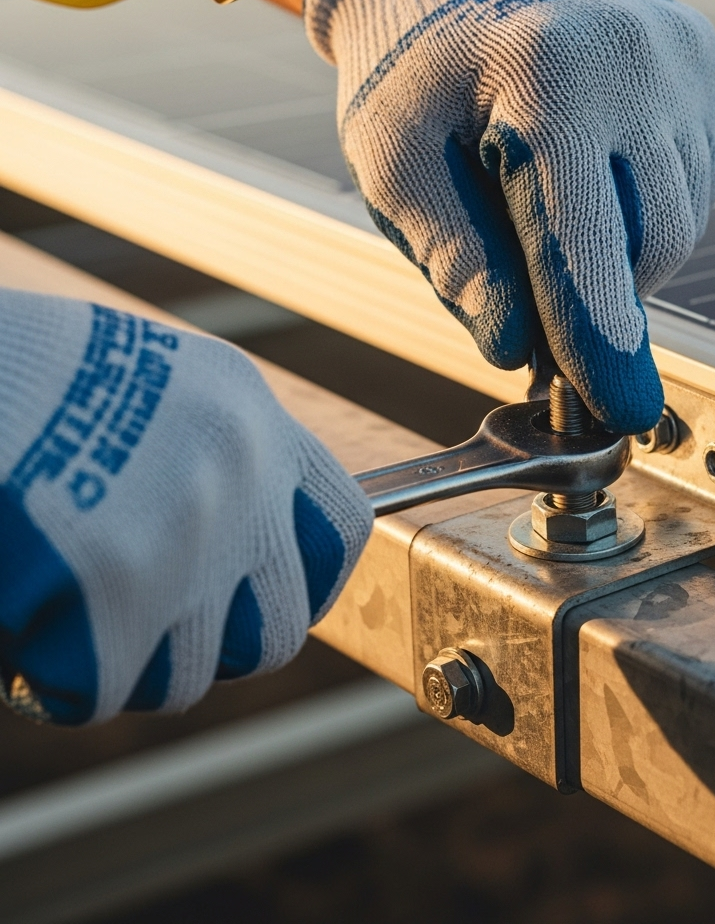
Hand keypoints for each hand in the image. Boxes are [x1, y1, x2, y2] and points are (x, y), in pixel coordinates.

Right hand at [0, 289, 372, 723]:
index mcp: (252, 418)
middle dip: (215, 649)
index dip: (306, 583)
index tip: (267, 602)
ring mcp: (183, 537)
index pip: (339, 529)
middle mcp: (239, 477)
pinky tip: (23, 633)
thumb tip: (242, 555)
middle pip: (276, 629)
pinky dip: (59, 678)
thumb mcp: (157, 387)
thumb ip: (213, 463)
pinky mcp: (110, 591)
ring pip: (187, 674)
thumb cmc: (28, 371)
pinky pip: (99, 688)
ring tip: (75, 621)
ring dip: (130, 667)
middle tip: (157, 634)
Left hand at [305, 0, 714, 432]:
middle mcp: (639, 57)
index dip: (598, 340)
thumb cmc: (414, 77)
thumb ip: (456, 259)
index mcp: (549, 77)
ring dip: (623, 253)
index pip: (586, 243)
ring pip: (680, 221)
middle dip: (599, 294)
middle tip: (537, 287)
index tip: (622, 411)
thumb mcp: (394, 167)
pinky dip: (649, 210)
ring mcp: (685, 57)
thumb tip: (515, 349)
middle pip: (651, 244)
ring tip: (556, 207)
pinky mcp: (708, 65)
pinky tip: (597, 174)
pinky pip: (696, 183)